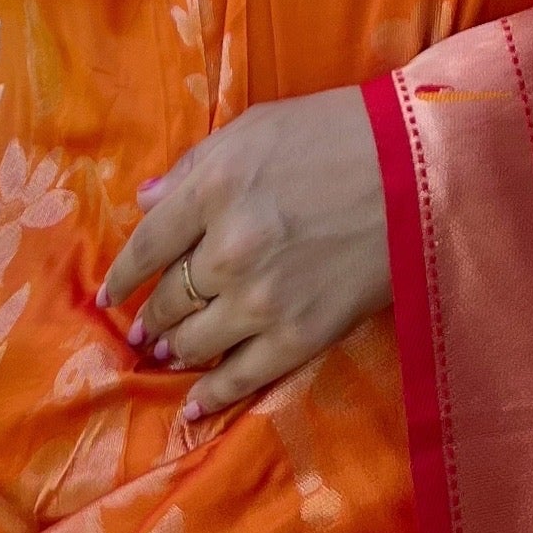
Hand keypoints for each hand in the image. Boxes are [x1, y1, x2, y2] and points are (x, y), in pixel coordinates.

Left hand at [101, 88, 392, 416]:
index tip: (109, 293)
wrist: (423, 170)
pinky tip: (194, 405)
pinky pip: (243, 375)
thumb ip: (195, 165)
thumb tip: (146, 203)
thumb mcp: (257, 127)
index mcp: (213, 189)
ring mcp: (263, 298)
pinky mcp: (301, 334)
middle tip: (143, 327)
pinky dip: (213, 394)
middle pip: (169, 296)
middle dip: (151, 315)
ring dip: (175, 350)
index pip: (147, 243)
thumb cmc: (340, 134)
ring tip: (168, 353)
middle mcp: (228, 248)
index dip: (122, 273)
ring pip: (195, 340)